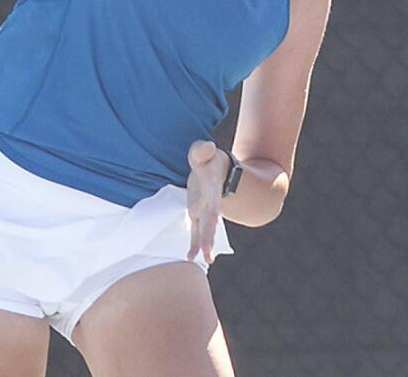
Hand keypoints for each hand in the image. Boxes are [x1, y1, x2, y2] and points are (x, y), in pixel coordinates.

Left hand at [185, 140, 229, 265]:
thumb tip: (207, 147)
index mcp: (213, 187)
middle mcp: (211, 202)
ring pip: (205, 231)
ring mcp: (205, 211)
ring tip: (207, 261)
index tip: (215, 218)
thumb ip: (202, 150)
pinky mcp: (197, 215)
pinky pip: (196, 233)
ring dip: (205, 245)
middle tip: (209, 252)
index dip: (214, 208)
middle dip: (210, 236)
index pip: (214, 198)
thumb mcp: (203, 152)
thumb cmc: (208, 160)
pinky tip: (191, 258)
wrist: (216, 170)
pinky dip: (194, 245)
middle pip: (211, 221)